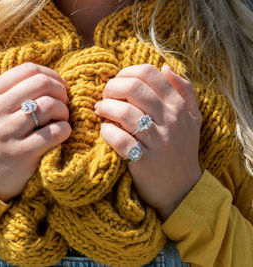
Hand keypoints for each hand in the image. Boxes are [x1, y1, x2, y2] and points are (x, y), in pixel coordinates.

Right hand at [0, 63, 70, 202]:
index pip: (29, 69)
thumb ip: (12, 92)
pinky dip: (65, 130)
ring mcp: (6, 132)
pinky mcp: (20, 153)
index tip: (59, 87)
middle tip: (64, 104)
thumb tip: (48, 78)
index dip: (52, 75)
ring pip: (49, 106)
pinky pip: (54, 132)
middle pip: (42, 83)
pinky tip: (61, 134)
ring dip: (64, 111)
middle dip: (61, 91)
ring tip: (62, 120)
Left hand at [95, 64, 202, 219]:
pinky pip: (120, 140)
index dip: (126, 73)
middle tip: (104, 96)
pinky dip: (107, 132)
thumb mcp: (192, 118)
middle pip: (134, 88)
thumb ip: (184, 90)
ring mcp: (158, 141)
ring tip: (100, 110)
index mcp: (179, 105)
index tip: (117, 83)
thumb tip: (166, 68)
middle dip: (111, 88)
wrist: (182, 189)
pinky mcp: (145, 160)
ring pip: (125, 113)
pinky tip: (105, 131)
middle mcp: (171, 120)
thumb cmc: (181, 149)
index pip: (149, 73)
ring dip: (105, 108)